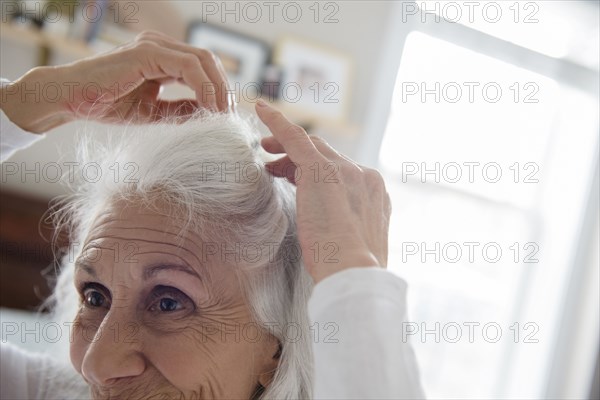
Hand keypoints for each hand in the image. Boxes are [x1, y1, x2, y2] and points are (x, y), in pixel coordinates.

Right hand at [0, 31, 231, 132]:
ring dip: (218, 88)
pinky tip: (209, 107)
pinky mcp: (146, 53)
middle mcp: (161, 46)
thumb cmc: (107, 104)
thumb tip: (210, 115)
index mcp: (163, 57)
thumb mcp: (154, 111)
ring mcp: (154, 46)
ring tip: (222, 114)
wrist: (71, 99)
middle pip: (208, 60)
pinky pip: (187, 66)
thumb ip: (181, 110)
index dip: (219, 89)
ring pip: (202, 59)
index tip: (227, 115)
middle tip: (230, 116)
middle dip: (224, 88)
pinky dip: (203, 86)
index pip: (203, 67)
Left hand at [255, 100, 391, 283]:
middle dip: (299, 156)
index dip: (317, 171)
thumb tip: (330, 232)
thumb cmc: (349, 270)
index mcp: (373, 194)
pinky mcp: (321, 170)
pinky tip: (262, 111)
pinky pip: (295, 138)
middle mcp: (363, 176)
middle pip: (326, 155)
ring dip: (286, 146)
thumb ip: (345, 228)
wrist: (354, 273)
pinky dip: (277, 122)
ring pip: (311, 147)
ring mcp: (345, 171)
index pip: (342, 172)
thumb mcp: (353, 245)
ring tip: (265, 149)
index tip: (301, 175)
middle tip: (275, 162)